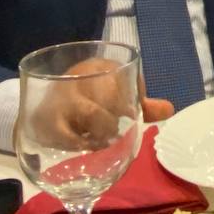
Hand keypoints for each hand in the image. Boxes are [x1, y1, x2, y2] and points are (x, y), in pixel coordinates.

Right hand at [28, 57, 173, 149]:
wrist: (43, 111)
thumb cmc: (87, 102)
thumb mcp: (114, 99)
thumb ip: (142, 106)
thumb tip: (169, 110)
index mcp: (99, 66)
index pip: (122, 77)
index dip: (129, 101)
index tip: (130, 116)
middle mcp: (79, 76)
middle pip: (109, 96)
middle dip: (119, 118)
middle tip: (117, 132)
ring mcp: (60, 98)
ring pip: (91, 113)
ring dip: (105, 131)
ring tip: (105, 140)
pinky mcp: (45, 121)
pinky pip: (67, 135)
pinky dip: (82, 144)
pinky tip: (87, 147)